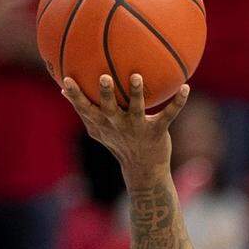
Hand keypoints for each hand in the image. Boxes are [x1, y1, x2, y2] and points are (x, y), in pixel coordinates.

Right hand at [63, 73, 188, 185]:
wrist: (144, 171)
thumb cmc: (119, 143)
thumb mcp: (98, 129)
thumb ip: (82, 108)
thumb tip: (62, 88)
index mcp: (104, 123)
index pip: (86, 108)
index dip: (76, 96)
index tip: (66, 79)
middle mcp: (119, 125)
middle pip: (109, 108)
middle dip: (106, 93)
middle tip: (104, 77)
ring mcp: (138, 128)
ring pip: (137, 109)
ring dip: (136, 93)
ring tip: (136, 77)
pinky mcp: (157, 131)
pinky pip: (169, 115)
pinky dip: (178, 102)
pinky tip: (186, 88)